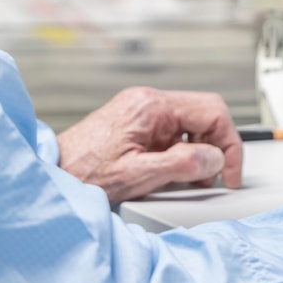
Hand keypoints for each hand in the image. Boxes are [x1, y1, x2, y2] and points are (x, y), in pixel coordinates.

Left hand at [57, 87, 243, 204]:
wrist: (53, 172)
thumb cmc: (83, 173)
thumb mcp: (137, 176)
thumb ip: (180, 165)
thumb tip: (213, 159)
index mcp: (151, 106)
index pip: (213, 111)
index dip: (229, 144)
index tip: (228, 173)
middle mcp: (147, 101)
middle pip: (204, 115)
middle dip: (214, 148)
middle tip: (210, 178)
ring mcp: (141, 110)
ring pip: (190, 124)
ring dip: (198, 152)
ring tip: (186, 180)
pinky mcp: (136, 123)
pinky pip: (172, 132)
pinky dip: (180, 153)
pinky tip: (170, 174)